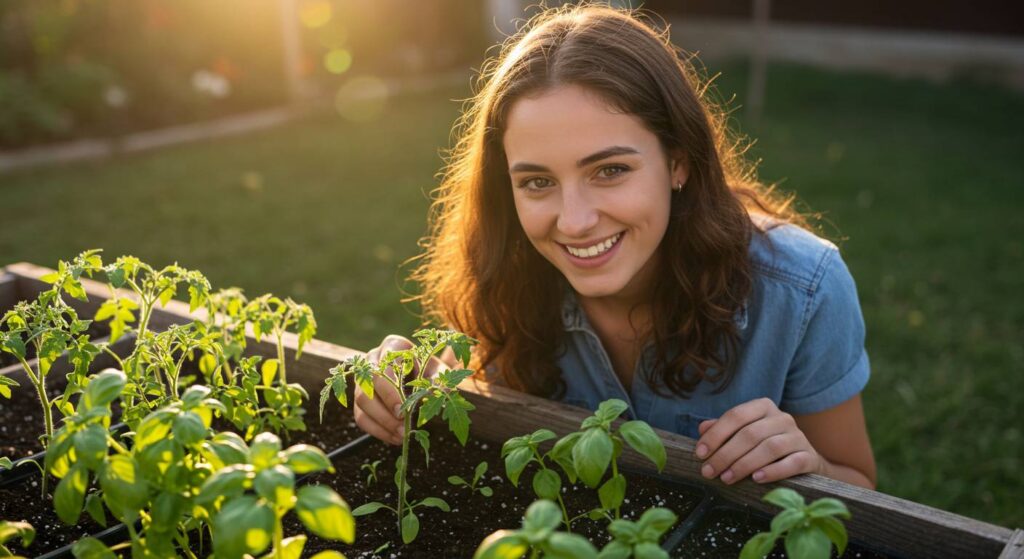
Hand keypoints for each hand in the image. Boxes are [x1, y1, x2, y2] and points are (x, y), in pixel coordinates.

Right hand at [353, 334, 446, 445]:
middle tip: (402, 424)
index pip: (383, 365)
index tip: (403, 409)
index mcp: (392, 347)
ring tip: (402, 434)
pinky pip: (361, 417)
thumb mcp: (438, 371)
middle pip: (367, 384)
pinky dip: (377, 431)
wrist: (424, 378)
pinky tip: (394, 438)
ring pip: (362, 401)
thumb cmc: (431, 372)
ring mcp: (363, 380)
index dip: (390, 389)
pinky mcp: (361, 400)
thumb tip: (442, 392)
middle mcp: (372, 360)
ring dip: (382, 422)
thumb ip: (440, 379)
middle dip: (384, 407)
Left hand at [695, 398, 822, 484]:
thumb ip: (724, 430)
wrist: (804, 461)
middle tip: (709, 471)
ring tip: (726, 478)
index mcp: (763, 407)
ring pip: (769, 448)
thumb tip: (702, 428)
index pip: (736, 416)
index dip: (716, 434)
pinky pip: (792, 463)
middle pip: (750, 434)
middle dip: (725, 454)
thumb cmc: (765, 446)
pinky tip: (756, 479)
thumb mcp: (744, 434)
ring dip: (744, 464)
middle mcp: (782, 418)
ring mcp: (798, 437)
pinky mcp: (809, 457)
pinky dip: (773, 471)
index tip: (700, 453)